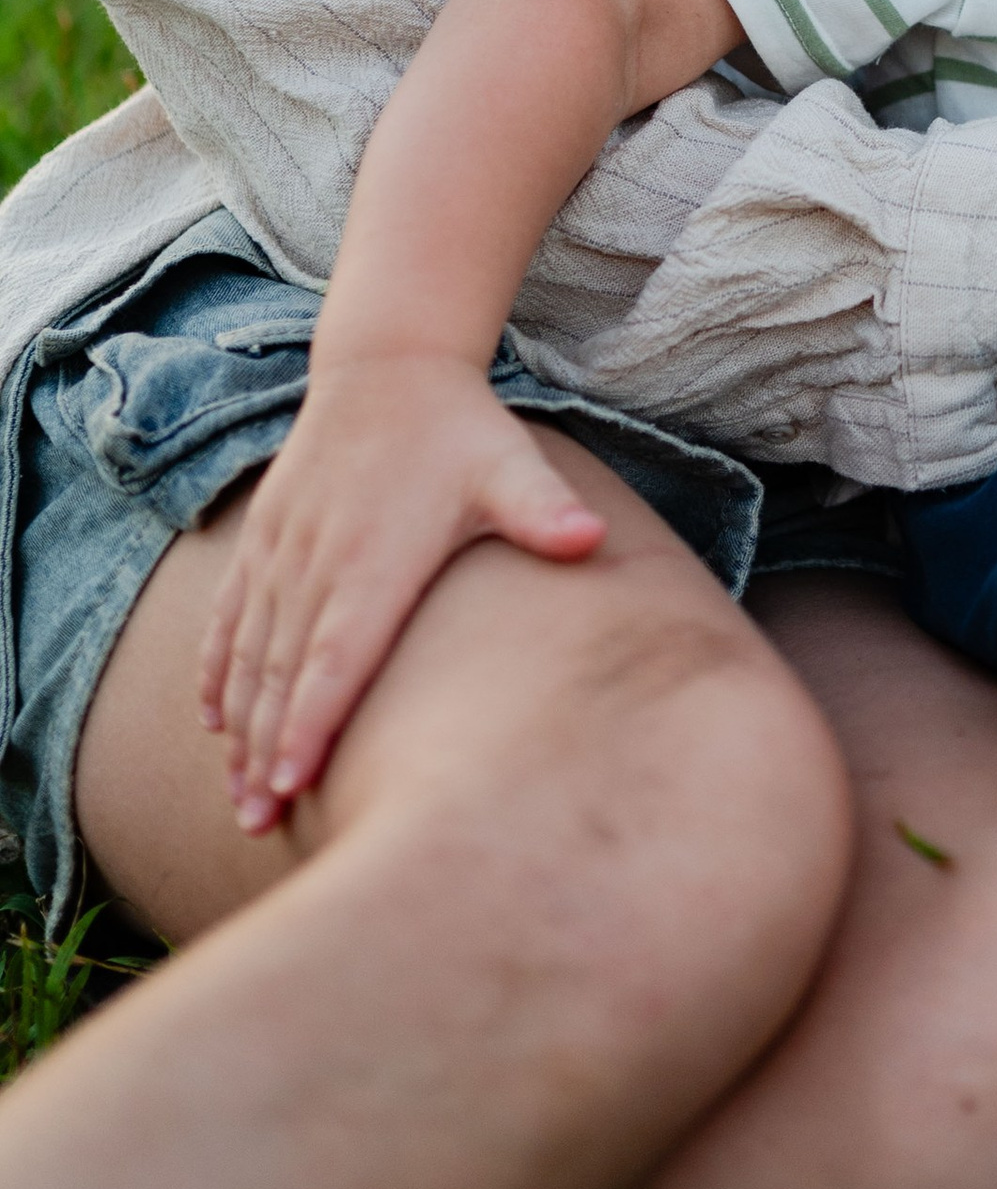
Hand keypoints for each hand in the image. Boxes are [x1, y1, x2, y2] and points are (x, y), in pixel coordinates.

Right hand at [198, 358, 605, 830]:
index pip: (337, 658)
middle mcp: (319, 561)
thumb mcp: (509, 464)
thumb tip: (592, 539)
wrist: (388, 366)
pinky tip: (212, 719)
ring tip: (238, 795)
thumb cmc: (459, 430)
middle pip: (283, 673)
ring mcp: (284, 551)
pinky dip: (217, 670)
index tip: (291, 785)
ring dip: (239, 727)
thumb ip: (542, 510)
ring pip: (249, 655)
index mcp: (375, 559)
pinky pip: (230, 616)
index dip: (310, 723)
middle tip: (256, 822)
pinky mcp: (265, 539)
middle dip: (265, 752)